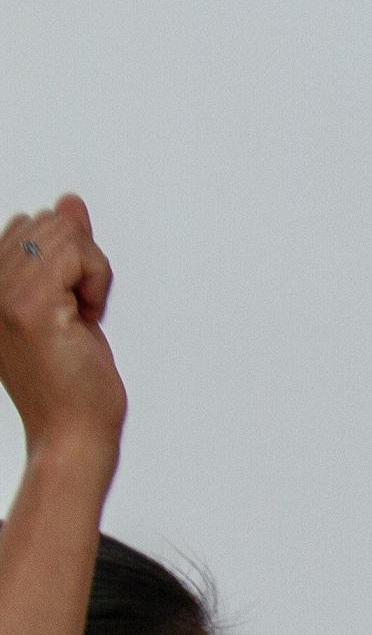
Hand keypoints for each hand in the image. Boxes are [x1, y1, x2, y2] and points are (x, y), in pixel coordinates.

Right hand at [0, 196, 124, 463]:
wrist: (71, 432)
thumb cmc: (71, 381)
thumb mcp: (67, 300)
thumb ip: (66, 250)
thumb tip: (70, 202)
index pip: (29, 224)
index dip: (66, 260)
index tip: (64, 304)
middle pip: (48, 223)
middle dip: (80, 261)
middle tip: (75, 311)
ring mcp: (3, 295)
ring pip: (66, 234)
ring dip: (91, 274)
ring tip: (79, 315)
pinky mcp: (30, 306)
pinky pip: (80, 254)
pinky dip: (98, 282)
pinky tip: (86, 317)